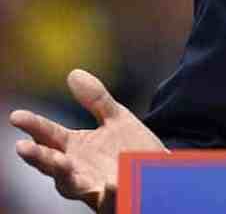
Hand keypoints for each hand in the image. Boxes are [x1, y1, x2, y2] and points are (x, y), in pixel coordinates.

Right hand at [9, 69, 166, 213]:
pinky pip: (111, 199)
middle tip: (22, 147)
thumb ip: (96, 100)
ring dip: (65, 176)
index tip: (16, 116)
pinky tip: (112, 184)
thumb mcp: (116, 119)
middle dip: (38, 157)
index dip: (34, 126)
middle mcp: (78, 170)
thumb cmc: (130, 148)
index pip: (48, 136)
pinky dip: (110, 192)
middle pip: (53, 165)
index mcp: (75, 148)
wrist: (160, 172)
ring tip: (61, 163)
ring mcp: (94, 187)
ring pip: (72, 186)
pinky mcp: (116, 200)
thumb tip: (73, 72)